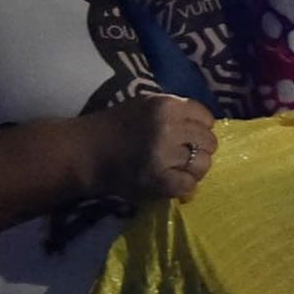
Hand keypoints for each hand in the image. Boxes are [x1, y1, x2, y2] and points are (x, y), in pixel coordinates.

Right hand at [90, 93, 217, 202]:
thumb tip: (205, 126)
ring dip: (193, 171)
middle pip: (209, 142)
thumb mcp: (145, 106)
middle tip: (183, 158)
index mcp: (166, 104)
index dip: (200, 129)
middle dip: (200, 151)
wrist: (85, 152)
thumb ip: (175, 112)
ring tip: (178, 172)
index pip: (206, 117)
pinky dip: (185, 189)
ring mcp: (163, 153)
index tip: (188, 138)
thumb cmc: (114, 127)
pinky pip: (189, 185)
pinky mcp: (158, 179)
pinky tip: (173, 185)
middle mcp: (168, 126)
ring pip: (203, 165)